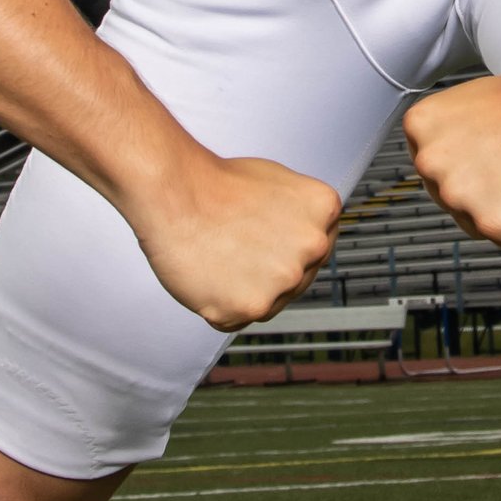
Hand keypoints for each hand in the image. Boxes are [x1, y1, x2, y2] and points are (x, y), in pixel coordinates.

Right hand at [129, 151, 344, 331]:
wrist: (175, 192)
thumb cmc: (216, 183)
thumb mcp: (280, 182)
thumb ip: (302, 214)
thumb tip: (304, 232)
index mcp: (325, 212)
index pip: (316, 249)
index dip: (283, 248)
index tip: (261, 243)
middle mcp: (314, 248)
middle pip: (295, 280)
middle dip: (266, 271)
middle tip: (234, 249)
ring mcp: (284, 280)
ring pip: (267, 303)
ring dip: (243, 290)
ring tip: (218, 257)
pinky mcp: (251, 307)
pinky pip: (235, 319)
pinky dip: (216, 305)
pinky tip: (206, 275)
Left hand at [404, 69, 500, 249]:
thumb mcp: (471, 100)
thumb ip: (452, 132)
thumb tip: (459, 155)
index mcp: (420, 127)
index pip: (431, 163)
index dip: (464, 162)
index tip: (485, 157)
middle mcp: (430, 164)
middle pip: (449, 193)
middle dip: (479, 187)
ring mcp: (458, 197)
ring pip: (476, 219)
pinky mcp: (492, 225)